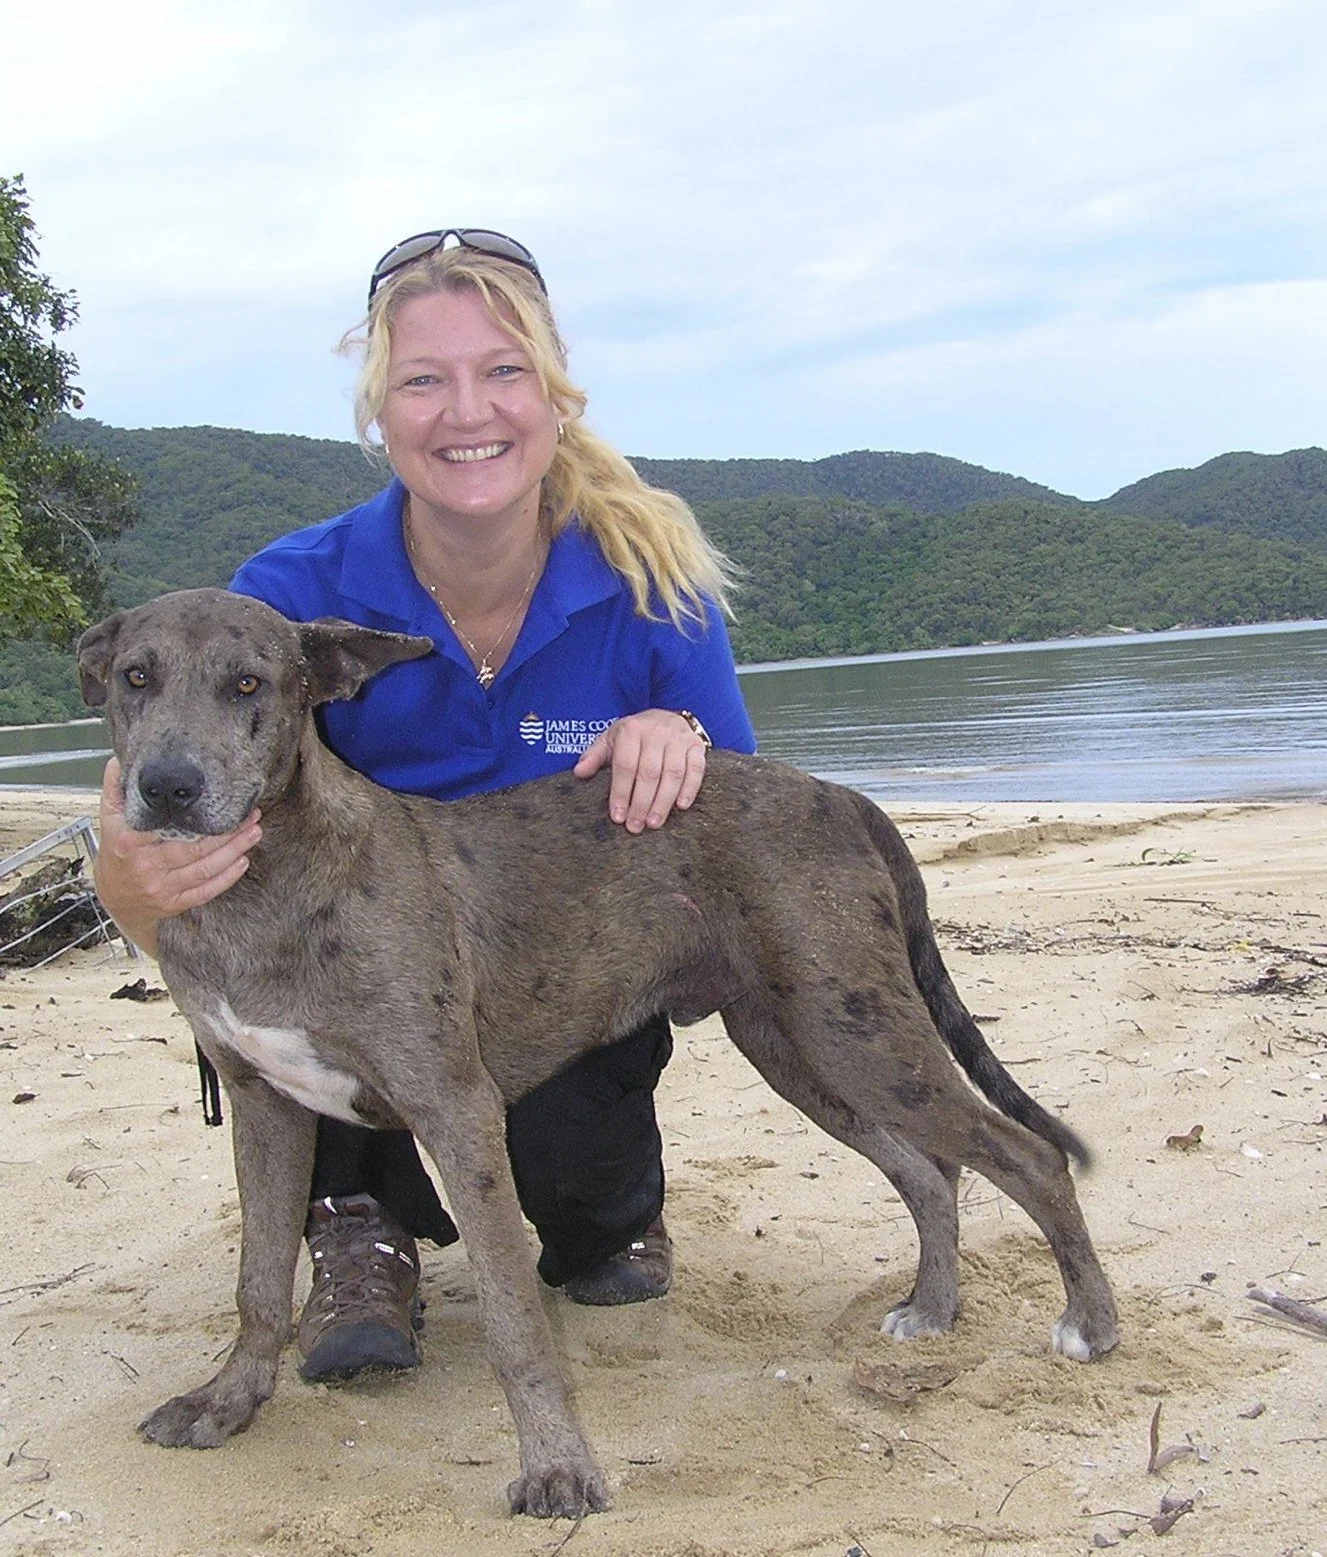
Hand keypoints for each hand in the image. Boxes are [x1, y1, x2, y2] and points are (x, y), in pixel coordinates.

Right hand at [94, 757, 261, 955]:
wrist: (114, 898)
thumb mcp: (108, 819)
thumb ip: (115, 789)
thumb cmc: (116, 851)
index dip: (193, 814)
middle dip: (227, 833)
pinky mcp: (174, 903)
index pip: (165, 825)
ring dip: (234, 851)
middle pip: (194, 849)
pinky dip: (226, 878)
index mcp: (129, 842)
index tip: (217, 798)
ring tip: (254, 832)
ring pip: (204, 870)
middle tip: (251, 816)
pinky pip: (205, 891)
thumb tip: (118, 761)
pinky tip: (242, 862)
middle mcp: (146, 866)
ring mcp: (161, 887)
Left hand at [573, 710, 707, 833]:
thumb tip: (579, 773)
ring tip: (654, 823)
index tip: (618, 817)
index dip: (621, 793)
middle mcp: (657, 731)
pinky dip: (690, 788)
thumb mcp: (611, 739)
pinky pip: (696, 769)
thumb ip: (594, 756)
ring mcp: (679, 738)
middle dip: (641, 803)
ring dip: (663, 801)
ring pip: (673, 773)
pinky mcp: (697, 746)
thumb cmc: (635, 735)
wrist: (666, 716)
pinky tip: (681, 807)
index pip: (625, 765)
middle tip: (635, 826)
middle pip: (649, 773)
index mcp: (632, 730)